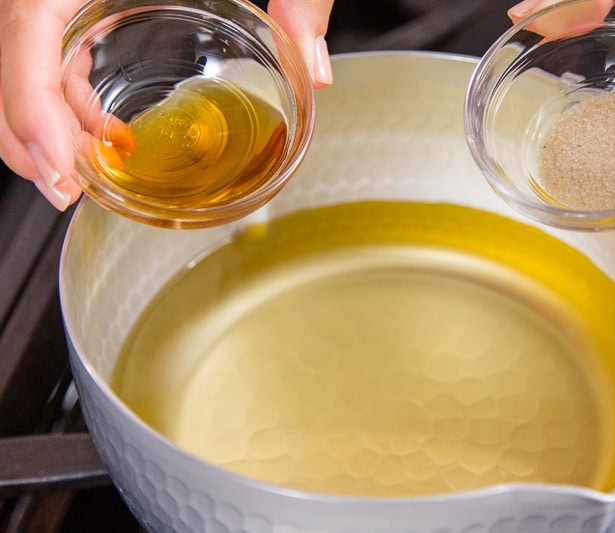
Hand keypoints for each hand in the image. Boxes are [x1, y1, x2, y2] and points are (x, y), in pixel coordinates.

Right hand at [0, 0, 333, 211]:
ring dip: (52, 113)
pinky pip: (55, 34)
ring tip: (97, 161)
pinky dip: (69, 83)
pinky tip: (108, 116)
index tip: (56, 172)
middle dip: (31, 128)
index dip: (27, 110)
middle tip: (73, 187)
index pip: (25, 26)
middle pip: (14, 52)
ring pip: (29, 49)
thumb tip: (316, 66)